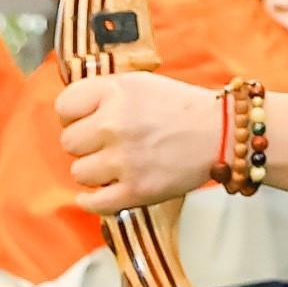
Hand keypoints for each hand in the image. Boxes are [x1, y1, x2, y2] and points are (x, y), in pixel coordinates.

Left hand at [56, 73, 223, 214]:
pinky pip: (95, 203)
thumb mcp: (140, 83)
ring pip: (79, 173)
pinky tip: (96, 196)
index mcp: (115, 92)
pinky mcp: (138, 190)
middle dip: (86, 144)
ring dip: (94, 171)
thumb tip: (72, 114)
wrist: (224, 133)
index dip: (73, 116)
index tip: (86, 121)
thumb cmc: (182, 107)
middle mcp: (115, 124)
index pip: (64, 107)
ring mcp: (125, 160)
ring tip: (115, 165)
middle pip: (69, 142)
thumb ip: (104, 93)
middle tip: (107, 144)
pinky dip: (91, 202)